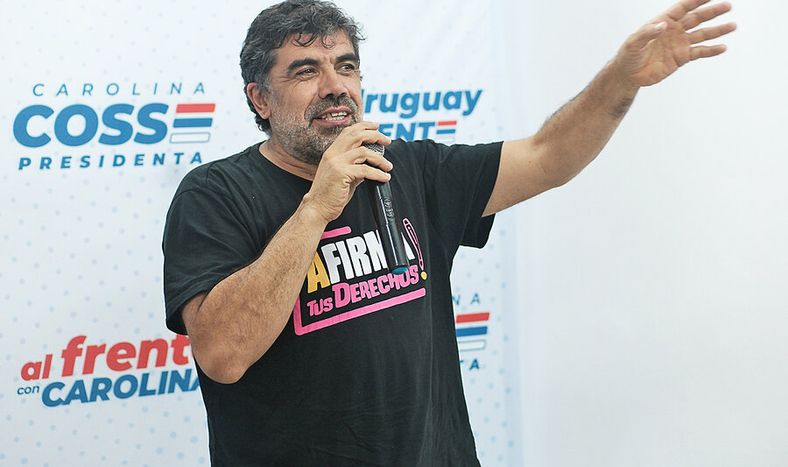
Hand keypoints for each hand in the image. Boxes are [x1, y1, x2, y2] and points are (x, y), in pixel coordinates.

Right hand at [302, 121, 392, 222]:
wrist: (317, 208)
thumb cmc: (330, 195)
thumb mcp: (343, 176)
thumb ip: (355, 167)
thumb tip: (370, 164)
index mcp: (332, 152)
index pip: (348, 132)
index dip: (363, 126)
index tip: (376, 127)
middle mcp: (333, 154)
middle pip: (357, 135)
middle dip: (375, 135)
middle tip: (387, 140)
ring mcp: (336, 163)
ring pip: (364, 152)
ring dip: (380, 158)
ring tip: (388, 166)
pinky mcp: (341, 173)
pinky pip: (365, 170)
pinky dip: (378, 173)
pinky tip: (384, 177)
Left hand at [613, 0, 735, 88]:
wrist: (628, 75)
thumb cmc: (628, 56)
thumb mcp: (633, 43)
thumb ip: (647, 33)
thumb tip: (662, 25)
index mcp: (663, 22)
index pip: (683, 7)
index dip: (696, 0)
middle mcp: (674, 30)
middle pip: (697, 18)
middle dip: (712, 12)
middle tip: (728, 5)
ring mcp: (679, 44)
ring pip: (702, 34)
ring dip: (717, 30)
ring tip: (733, 26)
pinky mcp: (681, 58)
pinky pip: (699, 52)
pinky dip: (711, 50)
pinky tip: (723, 48)